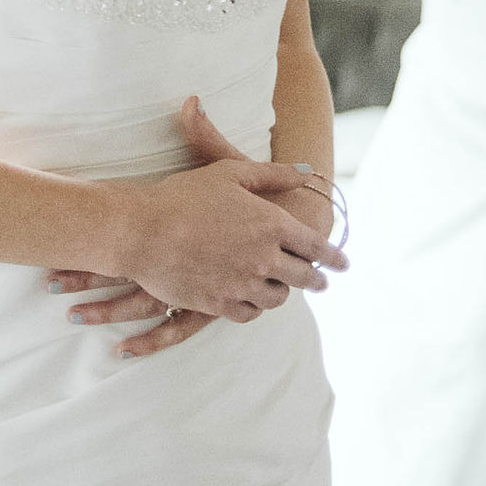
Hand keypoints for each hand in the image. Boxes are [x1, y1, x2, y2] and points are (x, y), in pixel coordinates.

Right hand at [84, 99, 346, 343]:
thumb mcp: (230, 172)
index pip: (316, 245)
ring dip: (284, 293)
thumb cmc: (183, 195)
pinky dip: (256, 308)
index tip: (344, 264)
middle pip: (303, 277)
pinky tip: (254, 302)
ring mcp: (242, 285)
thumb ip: (272, 174)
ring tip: (284, 290)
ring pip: (277, 298)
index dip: (333, 256)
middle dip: (317, 280)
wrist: (141, 231)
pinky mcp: (219, 304)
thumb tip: (306, 173)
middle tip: (322, 282)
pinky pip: (249, 313)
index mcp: (272, 224)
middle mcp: (264, 258)